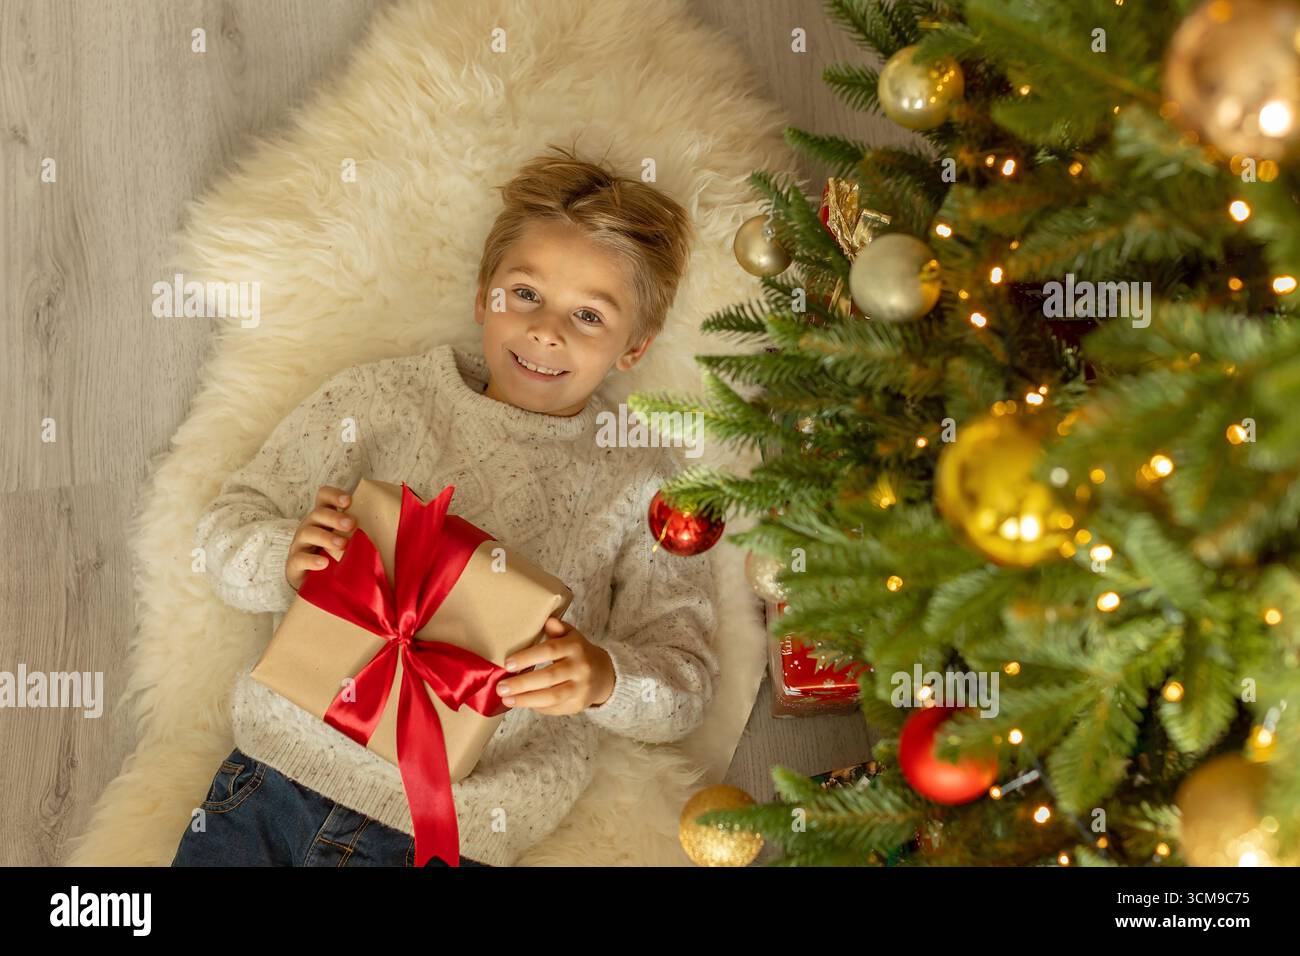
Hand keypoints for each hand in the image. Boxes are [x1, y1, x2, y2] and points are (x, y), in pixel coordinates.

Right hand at [285, 485, 356, 592]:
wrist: (315, 584)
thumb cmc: (336, 556)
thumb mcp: (348, 541)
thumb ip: (362, 532)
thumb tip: (396, 527)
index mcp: (324, 518)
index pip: (323, 497)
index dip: (334, 495)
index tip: (348, 500)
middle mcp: (310, 526)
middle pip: (317, 514)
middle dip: (334, 517)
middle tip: (352, 524)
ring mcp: (300, 544)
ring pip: (307, 533)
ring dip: (326, 537)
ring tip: (342, 545)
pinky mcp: (294, 563)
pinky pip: (299, 559)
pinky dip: (312, 560)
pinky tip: (324, 564)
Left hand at [497, 617, 615, 715]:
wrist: (603, 675)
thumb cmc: (578, 653)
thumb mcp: (571, 636)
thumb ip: (558, 629)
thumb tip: (548, 621)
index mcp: (575, 647)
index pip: (550, 651)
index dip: (527, 658)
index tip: (507, 664)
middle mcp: (579, 668)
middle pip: (549, 677)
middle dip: (522, 683)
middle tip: (501, 687)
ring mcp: (580, 688)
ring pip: (552, 697)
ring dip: (526, 700)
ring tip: (507, 699)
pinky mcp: (577, 705)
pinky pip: (554, 708)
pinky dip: (536, 707)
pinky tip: (521, 703)